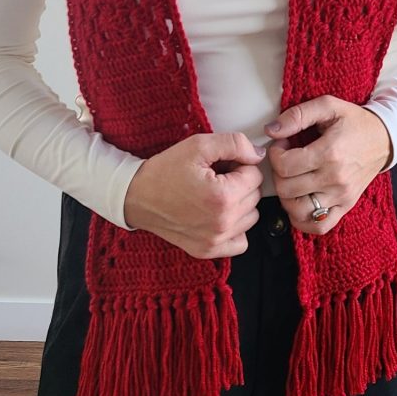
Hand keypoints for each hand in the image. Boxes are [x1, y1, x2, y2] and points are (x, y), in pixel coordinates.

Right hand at [123, 132, 266, 258]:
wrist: (137, 196)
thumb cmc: (167, 169)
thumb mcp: (199, 145)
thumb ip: (235, 144)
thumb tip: (259, 155)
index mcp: (223, 197)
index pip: (255, 175)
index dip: (240, 164)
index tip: (221, 165)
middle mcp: (222, 223)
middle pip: (255, 196)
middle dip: (240, 182)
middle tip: (216, 176)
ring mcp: (215, 241)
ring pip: (251, 217)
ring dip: (239, 204)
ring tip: (215, 193)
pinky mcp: (207, 251)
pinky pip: (241, 242)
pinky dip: (235, 227)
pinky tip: (219, 214)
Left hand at [264, 96, 392, 234]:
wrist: (383, 138)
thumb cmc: (355, 122)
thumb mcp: (328, 106)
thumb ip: (297, 115)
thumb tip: (271, 130)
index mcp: (330, 152)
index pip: (285, 165)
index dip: (275, 153)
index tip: (282, 144)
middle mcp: (335, 179)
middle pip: (287, 188)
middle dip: (278, 172)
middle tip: (286, 159)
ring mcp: (341, 196)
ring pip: (297, 210)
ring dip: (285, 196)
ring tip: (291, 179)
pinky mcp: (346, 206)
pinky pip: (319, 226)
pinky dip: (302, 220)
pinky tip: (299, 201)